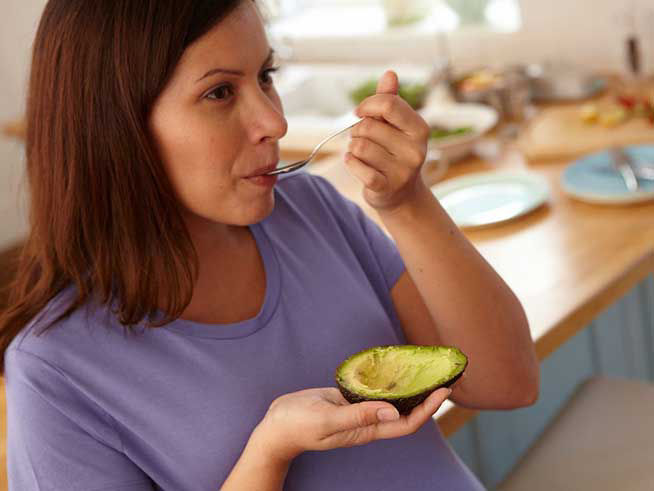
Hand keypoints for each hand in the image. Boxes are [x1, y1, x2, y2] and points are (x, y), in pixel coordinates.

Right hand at [253, 386, 451, 462]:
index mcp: (366, 431)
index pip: (406, 423)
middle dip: (427, 396)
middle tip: (445, 375)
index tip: (443, 390)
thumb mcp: (327, 421)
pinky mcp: (348, 398)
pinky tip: (395, 366)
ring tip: (427, 368)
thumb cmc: (298, 426)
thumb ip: (358, 416)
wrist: (276, 425)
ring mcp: (358, 409)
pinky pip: (374, 389)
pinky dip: (387, 379)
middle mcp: (368, 421)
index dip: (427, 409)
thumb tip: (391, 410)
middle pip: (405, 411)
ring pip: (392, 399)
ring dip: (410, 386)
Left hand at [346, 70, 430, 211]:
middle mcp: (415, 150)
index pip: (388, 104)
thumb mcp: (395, 125)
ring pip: (358, 146)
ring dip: (353, 148)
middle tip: (364, 140)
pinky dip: (350, 163)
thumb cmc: (394, 152)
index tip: (360, 113)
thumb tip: (390, 73)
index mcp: (420, 129)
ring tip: (363, 155)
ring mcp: (402, 171)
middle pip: (368, 127)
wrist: (401, 195)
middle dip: (358, 131)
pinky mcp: (385, 187)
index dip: (368, 105)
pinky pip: (355, 165)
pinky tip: (356, 164)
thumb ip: (390, 100)